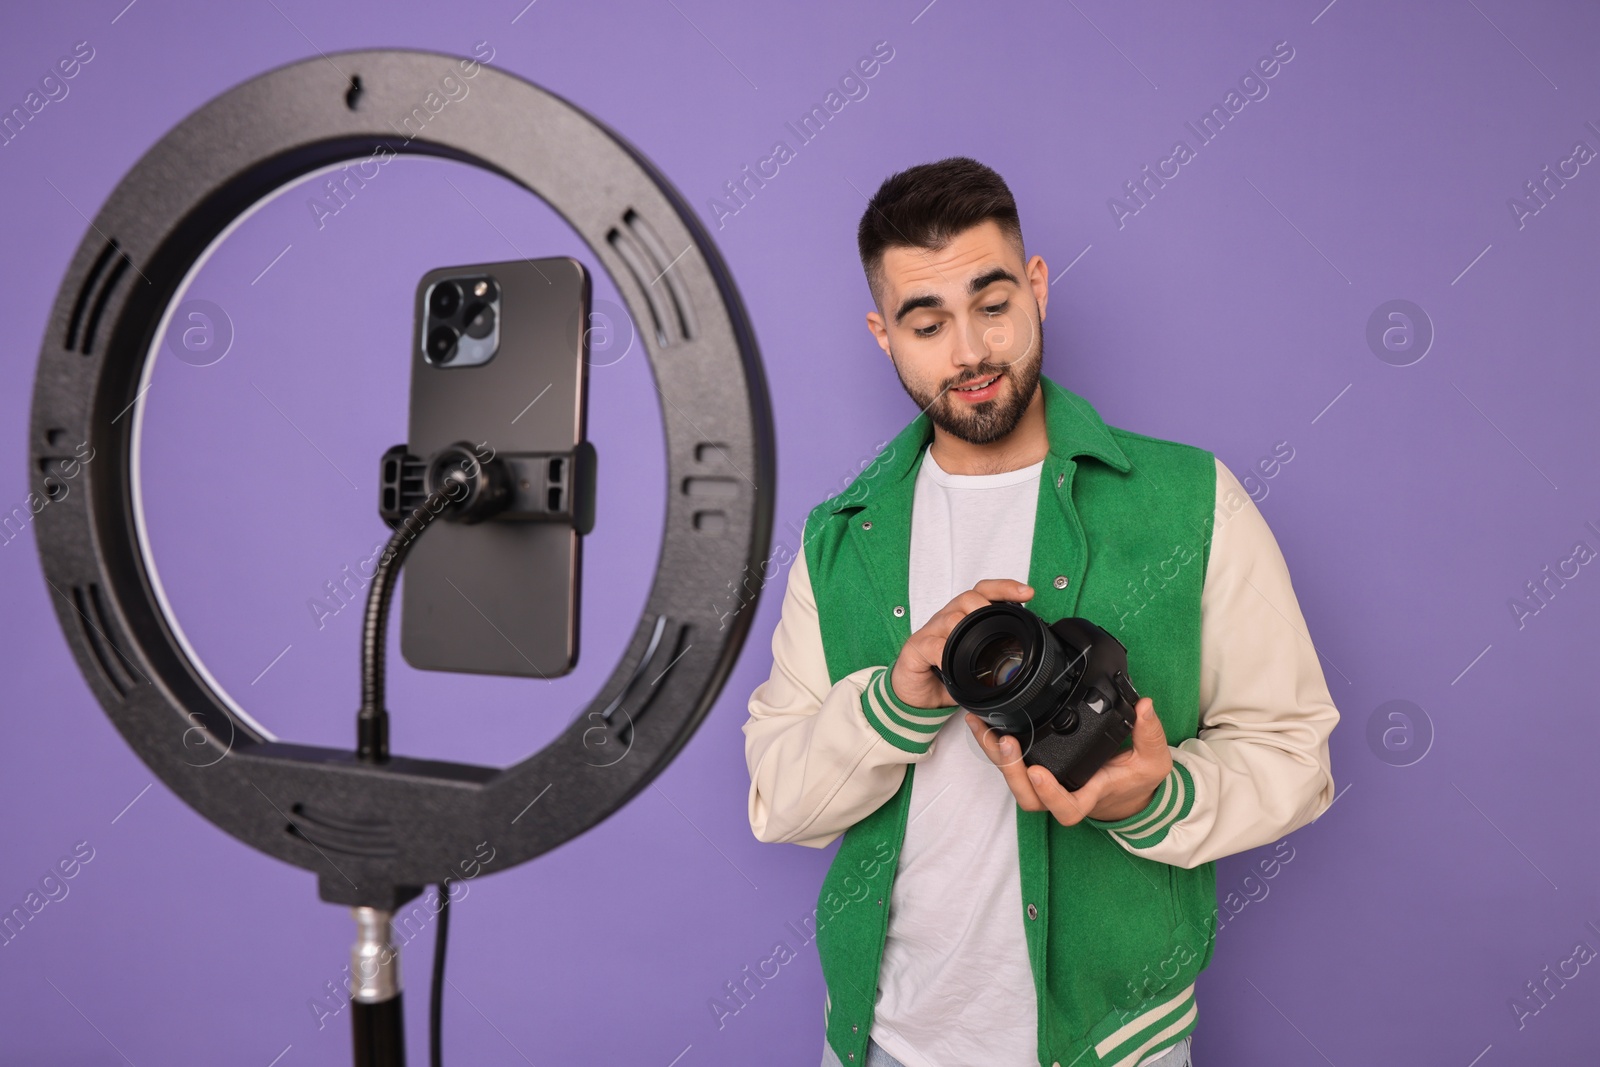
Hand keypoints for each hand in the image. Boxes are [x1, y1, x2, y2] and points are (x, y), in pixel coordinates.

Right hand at [888, 579, 1033, 708]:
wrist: (917, 694)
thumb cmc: (945, 674)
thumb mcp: (975, 663)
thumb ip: (995, 653)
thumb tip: (1027, 652)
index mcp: (962, 617)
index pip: (983, 591)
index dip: (1005, 588)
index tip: (1026, 592)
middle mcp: (946, 619)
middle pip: (968, 599)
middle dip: (987, 608)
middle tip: (999, 627)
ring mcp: (930, 633)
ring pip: (951, 619)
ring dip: (967, 631)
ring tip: (976, 647)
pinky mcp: (916, 649)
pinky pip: (932, 646)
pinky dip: (945, 654)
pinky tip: (952, 664)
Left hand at [965, 697, 1172, 824]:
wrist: (1125, 793)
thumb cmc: (1135, 780)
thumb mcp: (1152, 760)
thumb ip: (1150, 734)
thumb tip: (1145, 706)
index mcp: (1090, 794)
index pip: (1067, 807)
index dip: (1050, 794)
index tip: (1038, 772)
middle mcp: (1063, 792)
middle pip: (1029, 798)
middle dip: (1012, 772)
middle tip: (1006, 741)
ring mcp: (1047, 783)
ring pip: (1015, 782)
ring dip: (996, 756)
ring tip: (983, 726)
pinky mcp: (1036, 770)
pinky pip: (1011, 765)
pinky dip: (994, 746)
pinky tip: (981, 723)